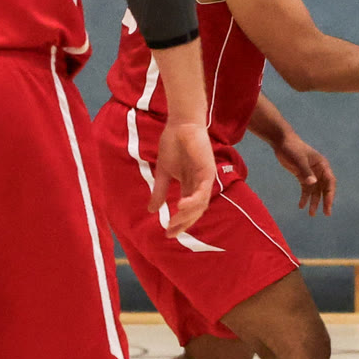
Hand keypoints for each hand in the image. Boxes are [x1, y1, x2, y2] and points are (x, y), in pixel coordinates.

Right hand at [150, 121, 216, 236]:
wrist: (180, 125)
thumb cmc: (173, 145)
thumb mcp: (163, 172)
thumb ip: (160, 191)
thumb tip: (151, 210)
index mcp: (190, 186)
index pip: (188, 210)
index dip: (179, 223)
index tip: (167, 233)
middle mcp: (200, 185)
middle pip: (195, 211)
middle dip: (183, 224)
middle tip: (170, 232)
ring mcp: (205, 179)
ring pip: (200, 205)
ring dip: (187, 215)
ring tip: (173, 222)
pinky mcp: (208, 171)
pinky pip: (203, 191)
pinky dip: (194, 201)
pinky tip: (181, 206)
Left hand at [274, 134, 336, 215]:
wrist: (282, 142)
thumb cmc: (292, 148)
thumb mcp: (299, 160)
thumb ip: (306, 172)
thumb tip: (313, 183)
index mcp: (322, 165)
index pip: (330, 182)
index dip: (330, 194)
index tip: (328, 205)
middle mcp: (319, 171)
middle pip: (325, 188)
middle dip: (325, 201)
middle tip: (326, 213)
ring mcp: (311, 174)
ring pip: (315, 191)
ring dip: (314, 201)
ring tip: (311, 214)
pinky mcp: (303, 176)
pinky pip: (306, 189)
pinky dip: (304, 197)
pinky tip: (301, 206)